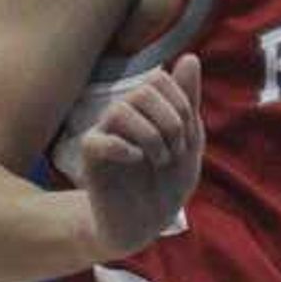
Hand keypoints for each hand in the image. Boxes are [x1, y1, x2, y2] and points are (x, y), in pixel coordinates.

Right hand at [77, 54, 204, 261]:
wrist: (146, 224)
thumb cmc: (167, 183)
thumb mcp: (190, 142)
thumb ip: (188, 101)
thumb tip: (190, 56)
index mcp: (147, 106)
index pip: (160, 78)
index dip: (181, 103)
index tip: (188, 137)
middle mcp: (123, 114)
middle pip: (144, 90)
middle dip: (171, 121)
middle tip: (175, 153)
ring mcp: (105, 134)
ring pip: (120, 110)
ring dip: (151, 137)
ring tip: (159, 161)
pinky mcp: (91, 160)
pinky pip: (97, 141)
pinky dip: (123, 149)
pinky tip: (136, 161)